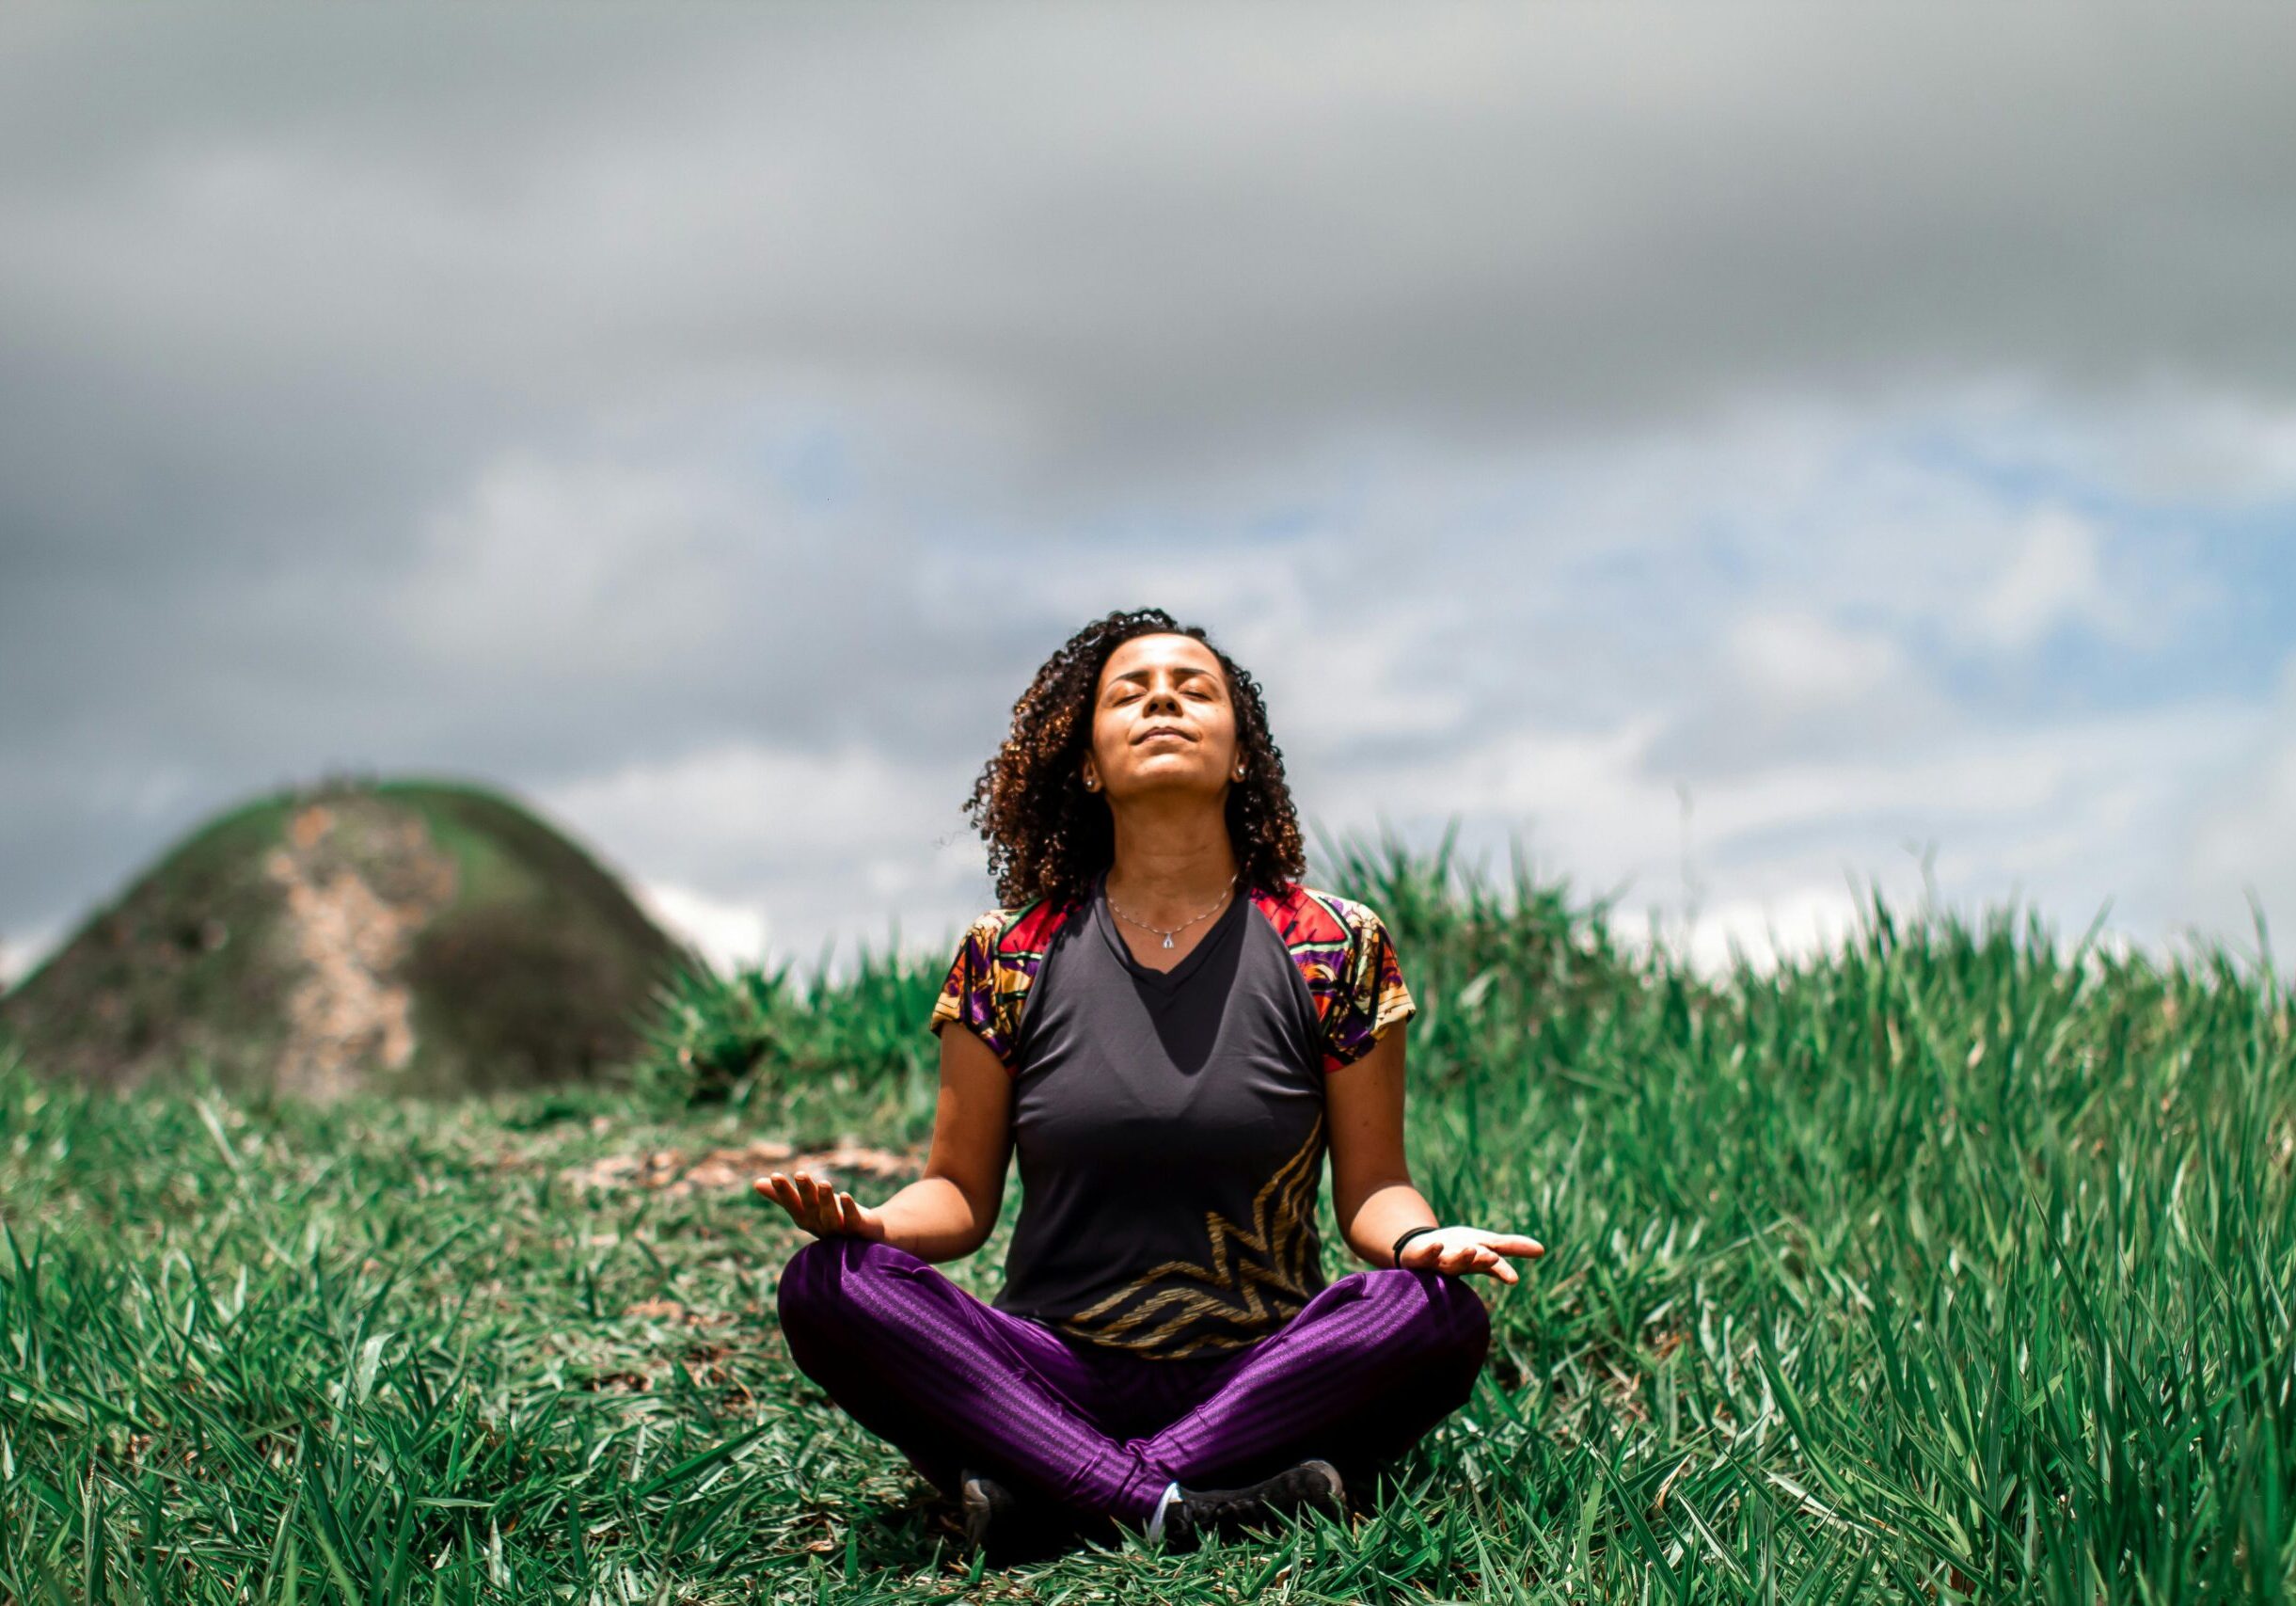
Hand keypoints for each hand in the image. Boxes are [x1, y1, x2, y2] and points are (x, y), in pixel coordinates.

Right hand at [753, 1168, 887, 1241]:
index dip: (783, 1192)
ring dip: (826, 1200)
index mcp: (806, 1219)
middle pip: (811, 1208)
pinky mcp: (859, 1228)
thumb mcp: (807, 1205)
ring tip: (824, 1182)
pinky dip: (849, 1209)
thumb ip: (784, 1197)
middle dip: (805, 1192)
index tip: (774, 1175)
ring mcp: (839, 1230)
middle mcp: (820, 1226)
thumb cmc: (830, 1218)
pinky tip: (845, 1195)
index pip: (792, 1204)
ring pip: (831, 1216)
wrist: (865, 1236)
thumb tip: (756, 1183)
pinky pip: (853, 1220)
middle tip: (799, 1174)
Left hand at [1399, 1226, 1543, 1282]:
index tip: (1514, 1279)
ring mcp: (1439, 1261)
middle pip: (1472, 1263)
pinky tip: (1436, 1245)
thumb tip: (1542, 1250)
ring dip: (1461, 1257)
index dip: (1502, 1271)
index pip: (1492, 1265)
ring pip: (1451, 1262)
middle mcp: (1459, 1263)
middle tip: (1492, 1258)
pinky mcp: (1421, 1256)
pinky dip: (1431, 1251)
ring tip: (1471, 1250)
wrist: (1421, 1251)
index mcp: (1476, 1261)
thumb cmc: (1458, 1249)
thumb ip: (1511, 1247)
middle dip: (1482, 1261)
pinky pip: (1425, 1255)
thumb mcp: (1486, 1243)